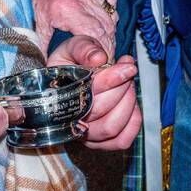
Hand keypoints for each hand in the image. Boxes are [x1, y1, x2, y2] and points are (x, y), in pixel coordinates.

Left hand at [30, 0, 117, 53]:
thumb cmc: (31, 9)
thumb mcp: (37, 32)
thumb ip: (46, 52)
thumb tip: (51, 72)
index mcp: (64, 8)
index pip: (95, 32)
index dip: (104, 49)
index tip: (105, 61)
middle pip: (105, 25)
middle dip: (109, 44)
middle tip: (107, 57)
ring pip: (110, 14)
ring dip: (110, 31)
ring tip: (104, 44)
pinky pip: (110, 0)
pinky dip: (109, 14)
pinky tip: (102, 24)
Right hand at [47, 35, 140, 150]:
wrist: (74, 75)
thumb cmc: (73, 62)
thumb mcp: (74, 46)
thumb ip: (84, 48)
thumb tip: (99, 57)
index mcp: (58, 94)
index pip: (86, 92)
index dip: (111, 79)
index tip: (128, 67)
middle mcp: (68, 120)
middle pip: (101, 109)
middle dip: (122, 87)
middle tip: (128, 71)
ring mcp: (83, 135)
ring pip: (111, 127)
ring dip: (128, 103)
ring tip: (129, 85)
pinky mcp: (99, 144)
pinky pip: (121, 141)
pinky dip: (133, 122)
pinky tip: (131, 105)